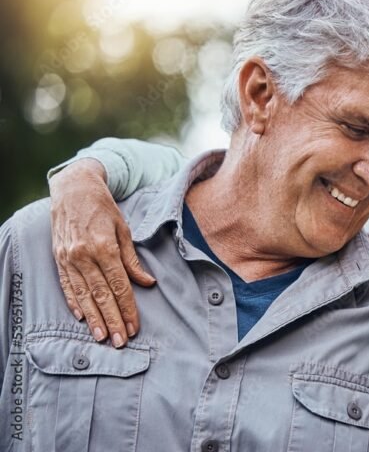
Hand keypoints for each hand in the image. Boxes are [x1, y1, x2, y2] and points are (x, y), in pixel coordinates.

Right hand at [50, 159, 155, 346]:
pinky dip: (74, 302)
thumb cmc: (104, 208)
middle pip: (101, 295)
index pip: (119, 286)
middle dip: (112, 320)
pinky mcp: (58, 258)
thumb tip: (147, 282)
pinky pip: (67, 285)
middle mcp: (84, 256)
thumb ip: (132, 259)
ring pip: (83, 295)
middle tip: (120, 341)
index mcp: (104, 248)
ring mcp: (68, 258)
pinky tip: (81, 317)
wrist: (74, 188)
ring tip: (101, 337)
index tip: (134, 327)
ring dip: (93, 318)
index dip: (128, 308)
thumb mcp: (124, 229)